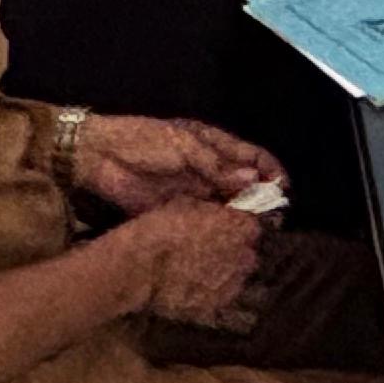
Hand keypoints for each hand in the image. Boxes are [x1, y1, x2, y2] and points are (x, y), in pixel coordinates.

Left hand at [71, 113, 275, 214]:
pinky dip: (218, 230)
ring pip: (227, 205)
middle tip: (274, 220)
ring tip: (256, 234)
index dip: (271, 171)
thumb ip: (216, 165)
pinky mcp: (179, 210)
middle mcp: (210, 169)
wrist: (99, 157)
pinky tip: (227, 241)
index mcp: (214, 145)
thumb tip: (253, 179)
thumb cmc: (142, 141)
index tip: (284, 191)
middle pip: (245, 185)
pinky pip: (205, 220)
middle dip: (261, 199)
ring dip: (242, 218)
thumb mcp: (183, 147)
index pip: (253, 157)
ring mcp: (195, 191)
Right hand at [118, 200, 266, 329]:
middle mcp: (244, 256)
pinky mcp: (216, 306)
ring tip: (201, 271)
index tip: (223, 228)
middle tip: (211, 250)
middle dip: (234, 252)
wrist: (140, 266)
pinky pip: (220, 297)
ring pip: (236, 278)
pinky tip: (194, 288)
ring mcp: (231, 284)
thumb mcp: (187, 203)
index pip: (251, 227)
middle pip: (247, 254)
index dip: (236, 228)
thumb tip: (218, 212)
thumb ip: (211, 210)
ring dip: (225, 274)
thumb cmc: (160, 227)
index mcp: (241, 227)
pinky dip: (212, 293)